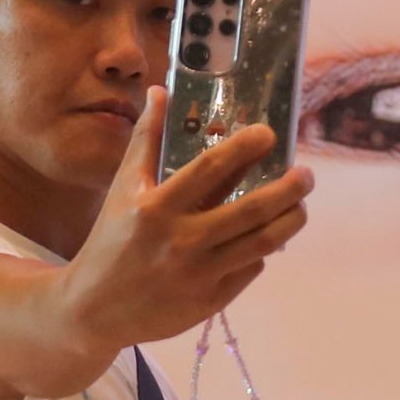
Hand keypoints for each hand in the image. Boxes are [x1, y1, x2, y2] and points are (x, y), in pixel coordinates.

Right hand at [52, 86, 311, 352]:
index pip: (210, 169)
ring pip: (262, 242)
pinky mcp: (211, 301)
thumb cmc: (111, 240)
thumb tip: (161, 91)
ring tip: (301, 203)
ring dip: (291, 219)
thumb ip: (145, 140)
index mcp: (157, 208)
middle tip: (306, 174)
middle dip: (289, 189)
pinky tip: (266, 236)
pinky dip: (263, 250)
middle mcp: (181, 241)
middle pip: (252, 210)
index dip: (244, 148)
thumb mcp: (123, 189)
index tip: (268, 133)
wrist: (93, 309)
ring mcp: (199, 274)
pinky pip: (250, 268)